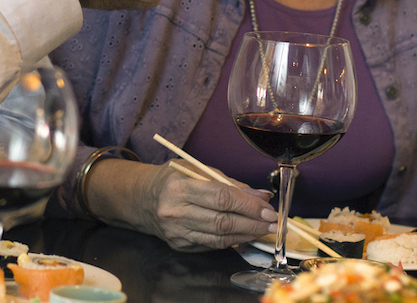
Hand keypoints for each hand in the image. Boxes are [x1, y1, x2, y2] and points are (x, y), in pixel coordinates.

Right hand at [88, 159, 276, 250]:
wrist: (142, 199)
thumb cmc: (173, 179)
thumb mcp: (197, 170)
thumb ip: (229, 182)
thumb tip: (261, 196)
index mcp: (179, 187)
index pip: (221, 198)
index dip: (248, 205)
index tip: (268, 208)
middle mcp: (176, 212)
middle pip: (223, 221)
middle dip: (253, 223)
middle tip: (273, 223)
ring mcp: (176, 232)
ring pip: (220, 238)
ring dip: (246, 234)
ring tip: (264, 230)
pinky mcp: (180, 245)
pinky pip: (211, 245)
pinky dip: (232, 240)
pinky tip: (244, 234)